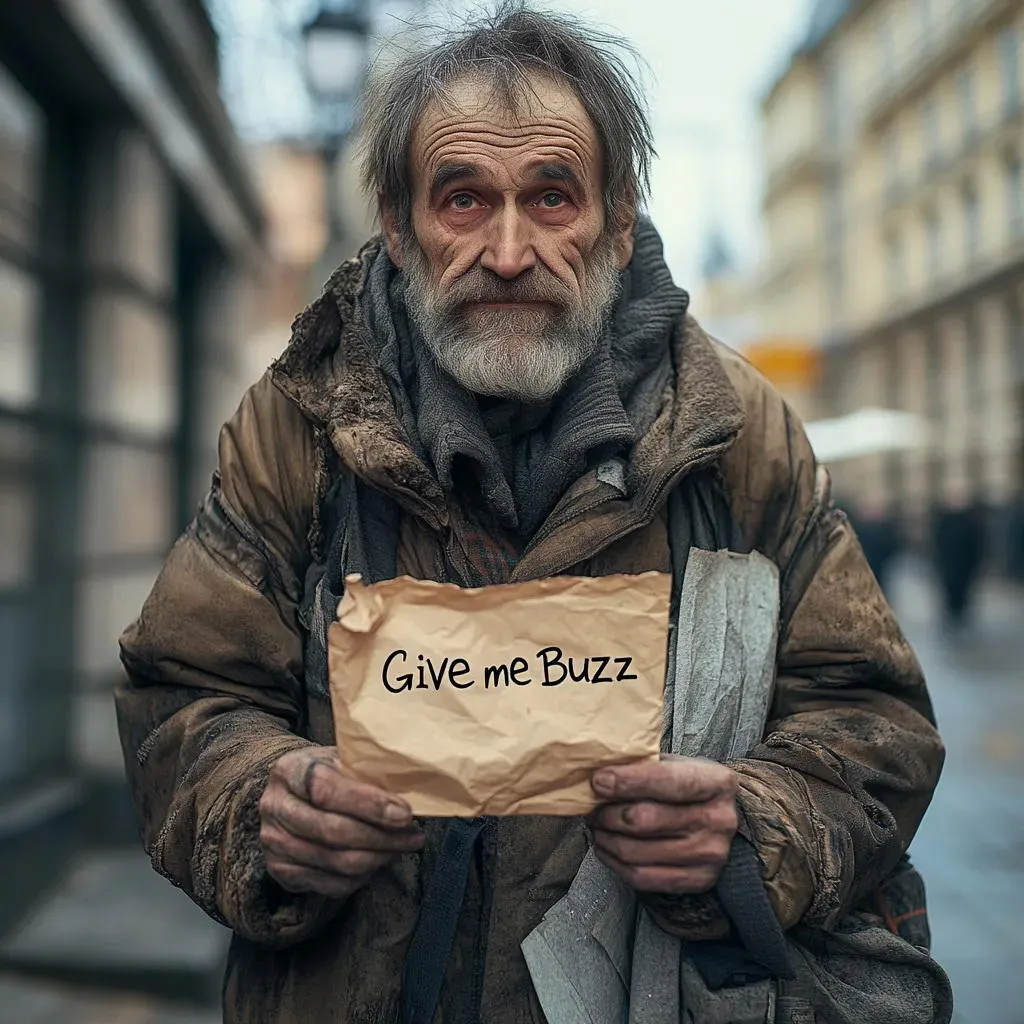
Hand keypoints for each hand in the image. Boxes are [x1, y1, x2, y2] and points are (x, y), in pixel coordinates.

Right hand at [259, 746, 424, 898]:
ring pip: (334, 861)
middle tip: (414, 836)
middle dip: (381, 837)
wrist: (290, 793)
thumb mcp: (341, 758)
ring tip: (403, 848)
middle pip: (332, 831)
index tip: (404, 814)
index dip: (369, 804)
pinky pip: (330, 884)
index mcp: (290, 770)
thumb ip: (366, 771)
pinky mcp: (281, 871)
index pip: (327, 790)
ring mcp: (274, 842)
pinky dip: (361, 877)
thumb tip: (410, 790)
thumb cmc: (327, 773)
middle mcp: (275, 806)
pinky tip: (379, 861)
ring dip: (377, 858)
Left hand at [588, 756, 737, 893]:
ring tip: (597, 826)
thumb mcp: (676, 764)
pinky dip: (614, 862)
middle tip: (592, 807)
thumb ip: (645, 764)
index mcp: (717, 782)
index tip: (599, 781)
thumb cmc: (688, 787)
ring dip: (606, 838)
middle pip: (645, 820)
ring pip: (637, 852)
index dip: (629, 781)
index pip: (669, 781)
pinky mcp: (698, 880)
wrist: (718, 819)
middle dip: (607, 813)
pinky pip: (642, 877)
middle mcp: (719, 820)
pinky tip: (606, 847)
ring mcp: (710, 854)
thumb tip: (600, 771)